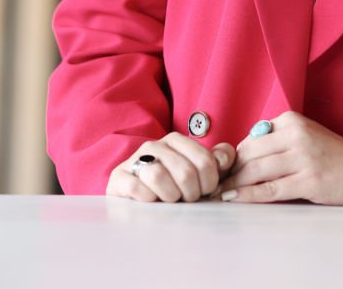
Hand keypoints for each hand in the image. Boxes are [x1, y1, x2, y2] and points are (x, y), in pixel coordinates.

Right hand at [107, 133, 236, 202]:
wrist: (136, 198)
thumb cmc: (173, 186)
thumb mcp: (198, 173)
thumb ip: (218, 161)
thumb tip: (224, 158)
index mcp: (176, 141)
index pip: (205, 161)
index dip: (209, 183)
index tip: (204, 191)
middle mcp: (154, 145)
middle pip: (185, 172)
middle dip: (191, 194)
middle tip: (186, 199)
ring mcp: (134, 159)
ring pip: (159, 177)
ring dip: (170, 196)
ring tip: (169, 200)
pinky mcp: (119, 177)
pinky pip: (137, 189)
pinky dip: (148, 199)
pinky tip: (151, 201)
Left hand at [214, 110, 342, 205]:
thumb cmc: (333, 156)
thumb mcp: (303, 136)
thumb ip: (275, 142)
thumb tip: (239, 158)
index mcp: (290, 120)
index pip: (250, 139)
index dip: (233, 156)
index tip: (220, 168)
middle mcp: (295, 135)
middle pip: (248, 153)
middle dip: (228, 170)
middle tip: (211, 182)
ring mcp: (303, 158)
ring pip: (255, 171)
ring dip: (233, 184)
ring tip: (218, 193)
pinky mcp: (309, 181)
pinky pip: (270, 189)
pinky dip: (247, 195)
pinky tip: (234, 199)